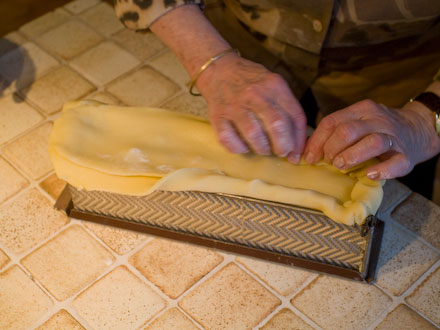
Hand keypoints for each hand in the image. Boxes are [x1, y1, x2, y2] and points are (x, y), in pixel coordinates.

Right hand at [197, 54, 306, 161]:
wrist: (218, 70)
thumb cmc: (250, 82)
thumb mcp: (273, 85)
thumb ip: (286, 108)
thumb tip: (297, 144)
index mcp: (274, 85)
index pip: (295, 116)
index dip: (299, 140)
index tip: (296, 153)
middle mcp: (255, 94)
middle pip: (277, 125)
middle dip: (283, 146)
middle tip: (281, 152)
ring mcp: (235, 105)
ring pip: (254, 134)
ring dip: (262, 149)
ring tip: (263, 149)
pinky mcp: (218, 116)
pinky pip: (229, 139)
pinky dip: (239, 148)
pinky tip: (243, 147)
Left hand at [304, 99, 439, 179]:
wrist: (418, 129)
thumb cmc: (376, 130)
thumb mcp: (357, 123)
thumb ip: (334, 132)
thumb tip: (305, 150)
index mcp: (361, 110)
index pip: (332, 122)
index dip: (317, 142)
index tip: (309, 158)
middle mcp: (377, 120)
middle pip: (348, 131)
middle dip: (332, 149)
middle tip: (329, 162)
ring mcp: (393, 137)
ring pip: (372, 142)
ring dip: (352, 156)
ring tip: (342, 166)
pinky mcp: (407, 156)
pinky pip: (396, 162)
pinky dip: (382, 170)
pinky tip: (370, 174)